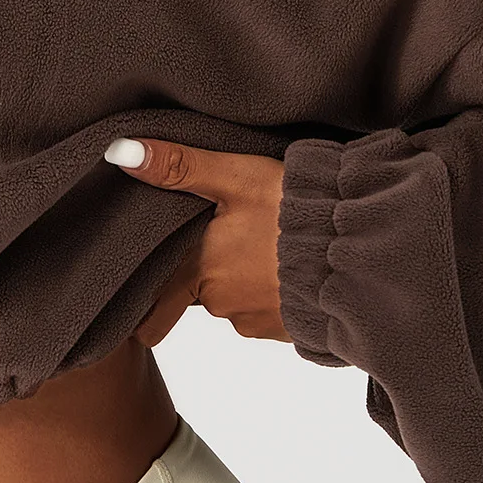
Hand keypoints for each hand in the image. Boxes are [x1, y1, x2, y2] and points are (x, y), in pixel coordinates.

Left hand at [104, 138, 291, 347]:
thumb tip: (121, 153)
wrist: (362, 251)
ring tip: (262, 249)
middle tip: (225, 247)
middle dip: (204, 276)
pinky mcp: (289, 330)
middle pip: (197, 293)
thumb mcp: (236, 177)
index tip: (141, 309)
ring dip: (241, 281)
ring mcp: (257, 320)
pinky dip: (271, 294)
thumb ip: (179, 167)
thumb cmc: (296, 210)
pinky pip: (266, 313)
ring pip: (233, 301)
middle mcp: (221, 303)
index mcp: (199, 269)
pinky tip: (286, 268)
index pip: (157, 298)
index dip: (150, 300)